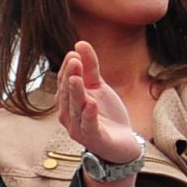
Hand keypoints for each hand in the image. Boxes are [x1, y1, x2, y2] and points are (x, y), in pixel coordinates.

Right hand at [57, 41, 142, 162]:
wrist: (122, 143)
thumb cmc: (106, 115)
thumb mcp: (99, 88)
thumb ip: (90, 68)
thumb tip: (79, 44)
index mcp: (68, 101)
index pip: (65, 82)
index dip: (68, 68)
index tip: (74, 53)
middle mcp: (68, 115)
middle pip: (68, 93)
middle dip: (70, 76)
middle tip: (73, 60)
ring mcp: (78, 128)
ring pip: (75, 108)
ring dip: (75, 93)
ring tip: (77, 78)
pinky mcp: (93, 139)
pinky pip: (89, 125)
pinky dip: (88, 115)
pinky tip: (91, 103)